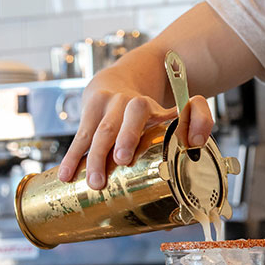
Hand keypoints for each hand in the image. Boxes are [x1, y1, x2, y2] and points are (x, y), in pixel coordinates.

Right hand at [57, 67, 213, 188]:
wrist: (114, 81)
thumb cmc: (147, 108)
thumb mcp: (173, 106)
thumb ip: (196, 118)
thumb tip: (198, 141)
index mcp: (145, 104)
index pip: (141, 109)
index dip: (136, 128)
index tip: (132, 152)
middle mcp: (121, 104)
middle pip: (117, 122)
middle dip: (119, 140)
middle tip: (120, 161)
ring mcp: (103, 110)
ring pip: (97, 132)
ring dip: (93, 158)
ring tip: (94, 183)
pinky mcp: (87, 116)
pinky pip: (79, 138)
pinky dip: (72, 157)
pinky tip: (66, 175)